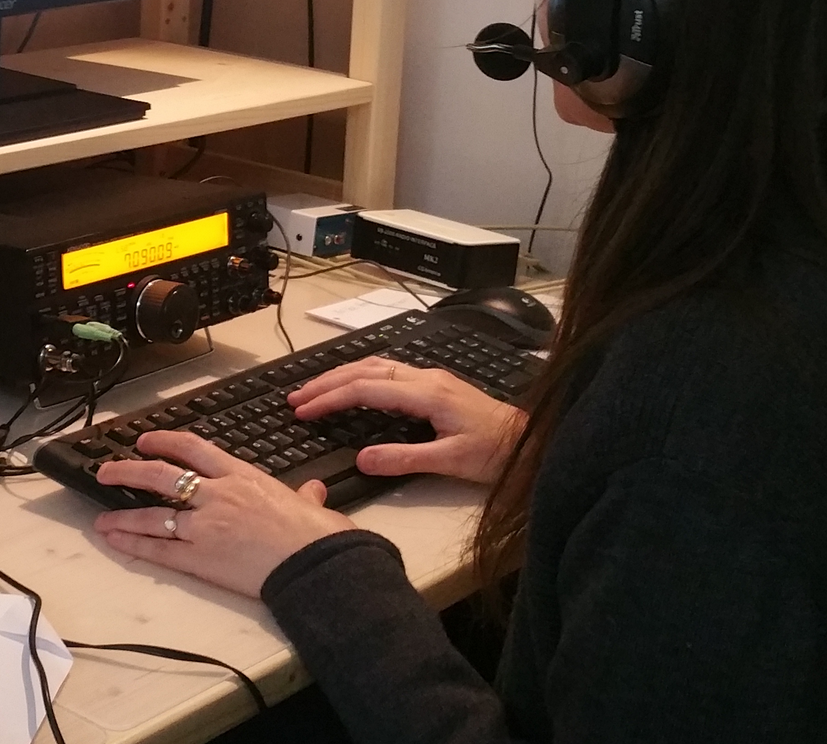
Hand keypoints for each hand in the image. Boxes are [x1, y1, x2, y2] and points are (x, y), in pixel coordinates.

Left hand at [92, 431, 354, 597]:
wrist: (312, 562)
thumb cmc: (314, 533)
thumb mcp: (308, 505)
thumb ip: (304, 496)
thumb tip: (313, 493)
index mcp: (241, 476)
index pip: (194, 448)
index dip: (166, 441)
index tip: (147, 440)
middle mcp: (217, 495)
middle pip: (162, 475)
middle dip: (130, 470)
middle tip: (107, 470)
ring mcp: (204, 526)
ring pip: (153, 514)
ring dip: (124, 513)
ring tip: (101, 516)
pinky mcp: (200, 559)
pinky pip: (159, 550)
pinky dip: (134, 544)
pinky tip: (116, 540)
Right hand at [288, 357, 525, 484]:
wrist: (529, 442)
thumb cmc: (495, 453)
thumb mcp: (450, 461)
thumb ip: (404, 459)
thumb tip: (361, 459)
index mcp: (427, 393)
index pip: (367, 388)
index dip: (331, 398)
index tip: (303, 410)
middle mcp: (426, 378)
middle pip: (366, 369)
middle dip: (328, 381)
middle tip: (296, 398)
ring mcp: (431, 378)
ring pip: (377, 365)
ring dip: (343, 375)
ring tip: (315, 390)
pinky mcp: (436, 385)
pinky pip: (388, 371)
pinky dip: (361, 376)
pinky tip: (354, 385)